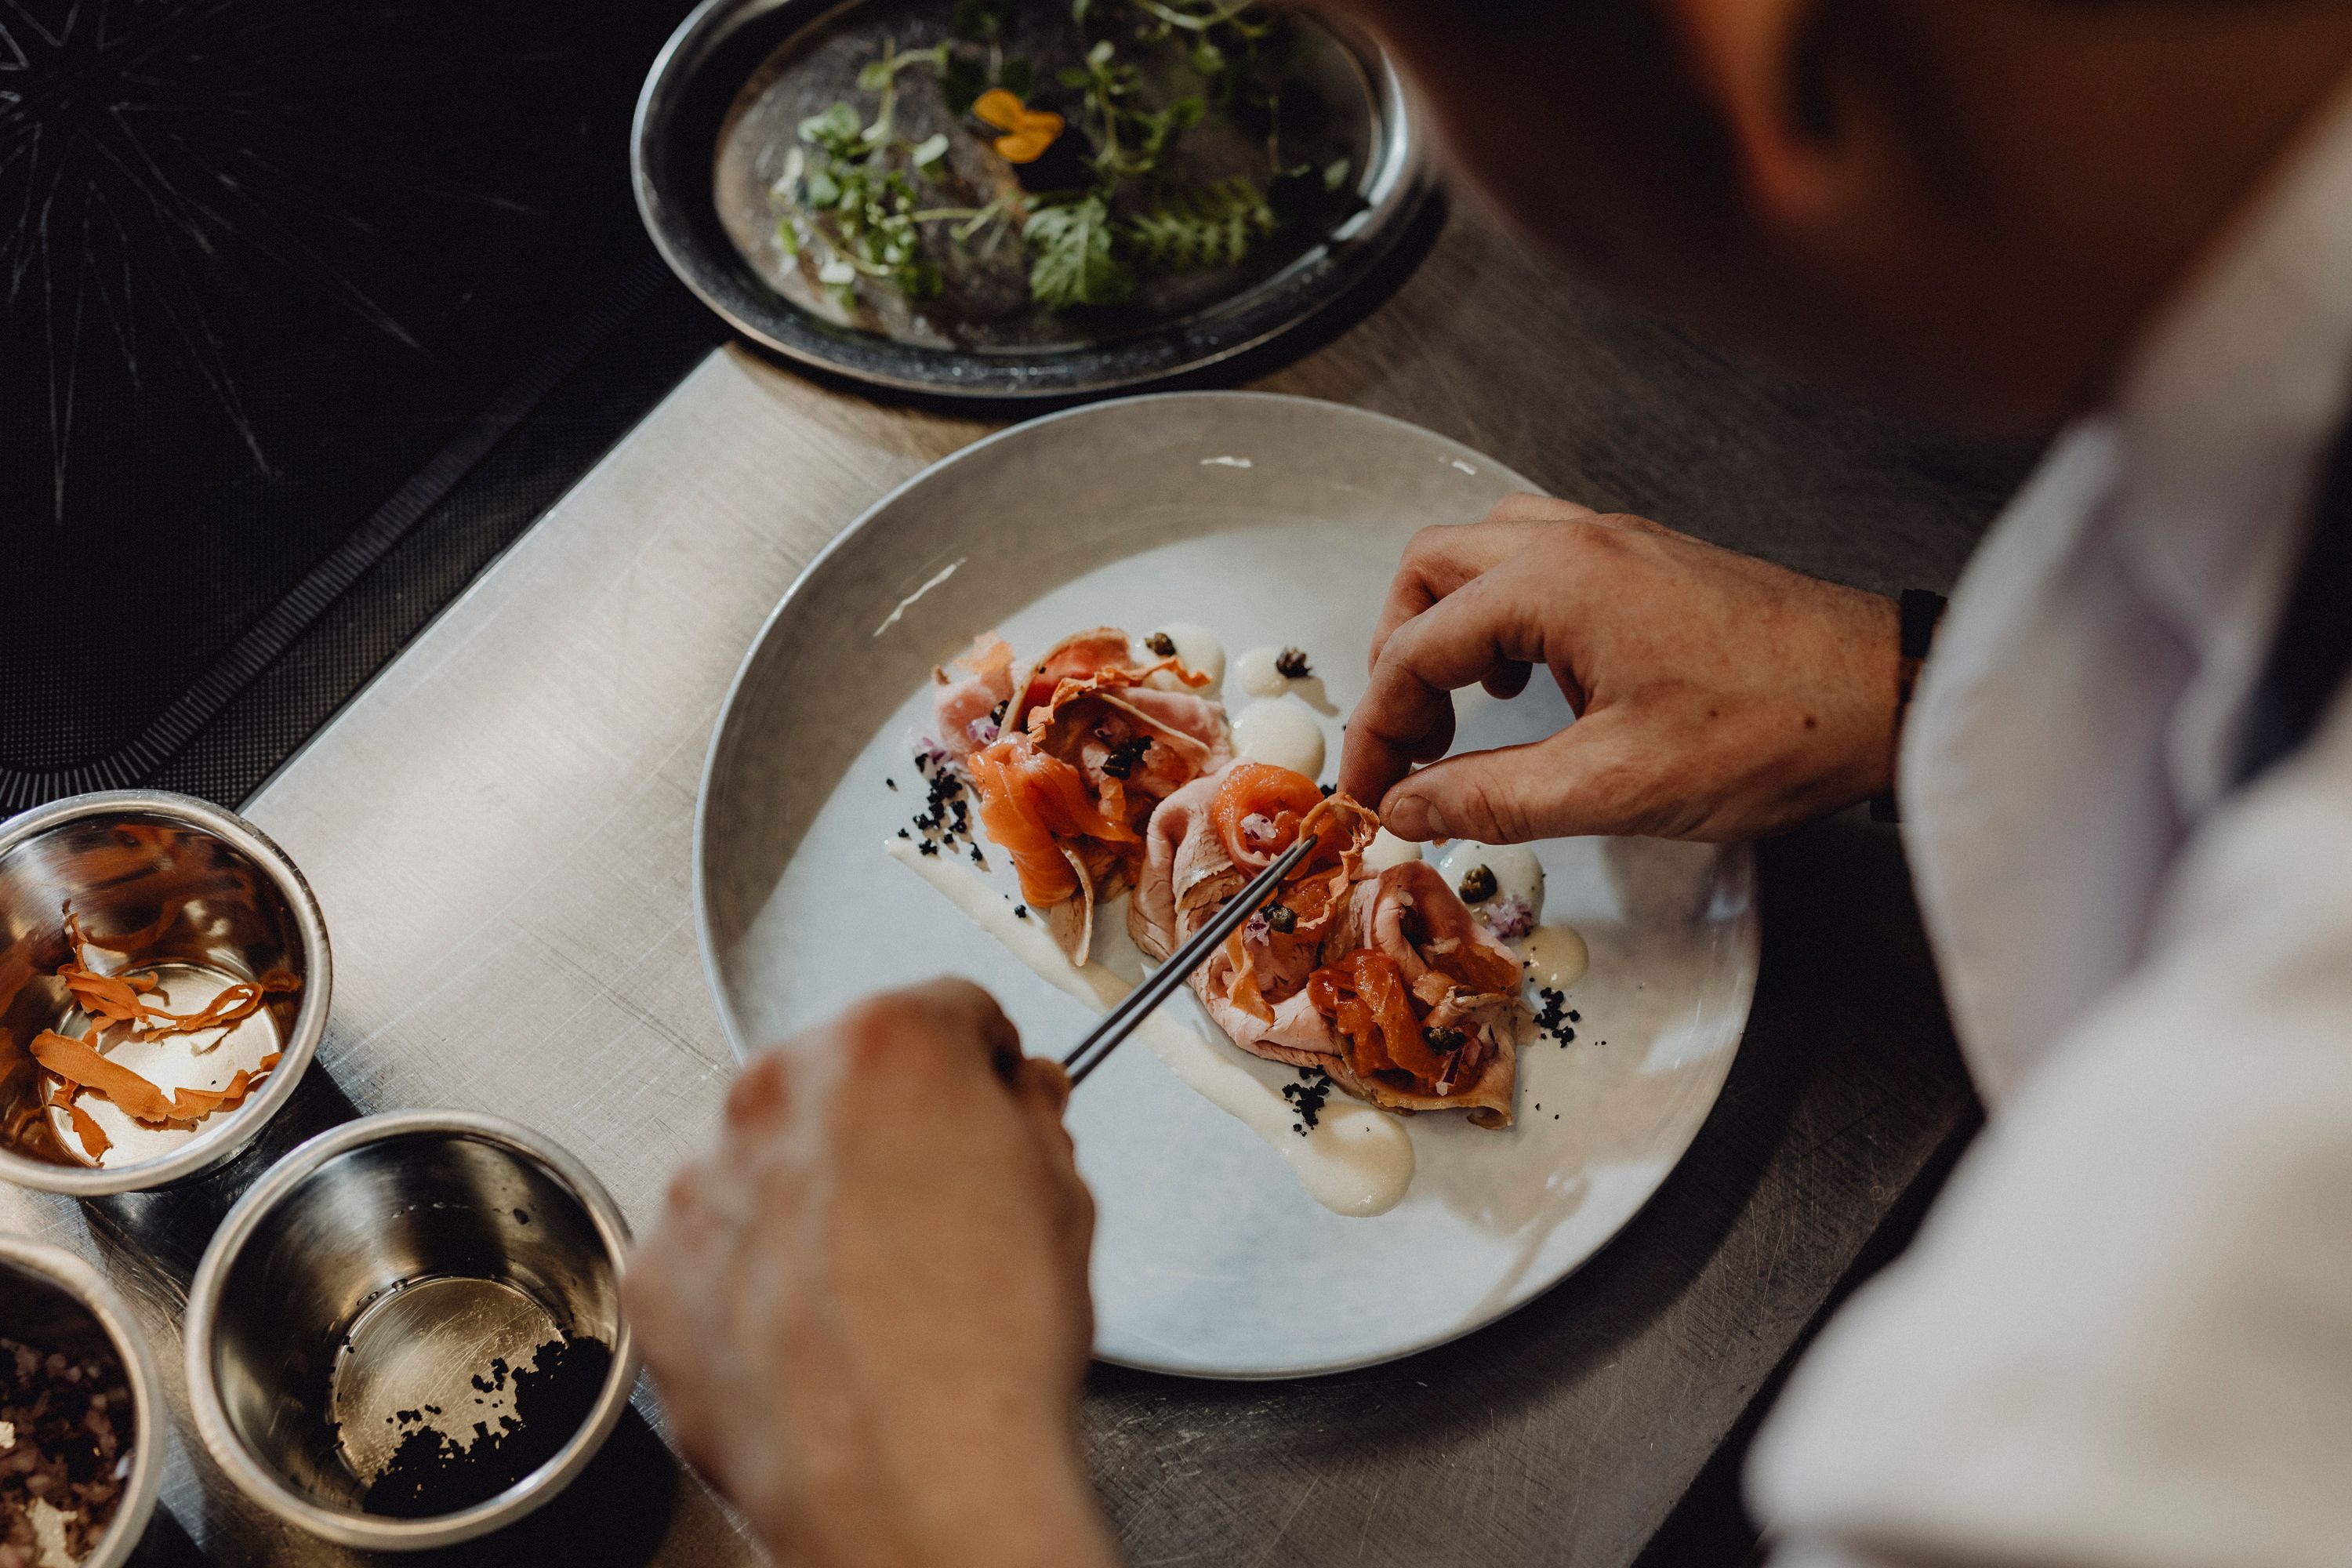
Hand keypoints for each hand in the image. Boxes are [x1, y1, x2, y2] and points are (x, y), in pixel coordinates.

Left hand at [625, 981, 1112, 1567]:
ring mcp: (702, 1183)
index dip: (982, 1067)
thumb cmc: (985, 1356)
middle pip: (844, 1076)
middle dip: (889, 1126)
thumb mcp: (1065, 1200)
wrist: (911, 1488)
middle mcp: (776, 1093)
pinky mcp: (659, 1272)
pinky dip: (755, 1275)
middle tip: (939, 1207)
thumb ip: (1031, 1118)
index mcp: (887, 1045)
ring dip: (814, 1198)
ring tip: (878, 1288)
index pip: (946, 1011)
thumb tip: (1019, 1102)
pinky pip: (714, 1246)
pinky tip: (818, 1329)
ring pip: (770, 1159)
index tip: (990, 1101)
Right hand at [1339, 496, 1900, 841]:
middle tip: (1409, 739)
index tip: (1371, 792)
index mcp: (1554, 584)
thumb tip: (1407, 809)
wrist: (1890, 696)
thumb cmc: (1769, 731)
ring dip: (1450, 622)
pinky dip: (1507, 611)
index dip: (1378, 727)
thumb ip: (1492, 797)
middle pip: (1431, 571)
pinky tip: (1534, 679)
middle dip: (1399, 653)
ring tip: (1462, 706)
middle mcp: (1576, 542)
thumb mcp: (1612, 786)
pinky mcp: (1651, 562)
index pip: (1417, 648)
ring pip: (1485, 552)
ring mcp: (1618, 543)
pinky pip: (1541, 559)